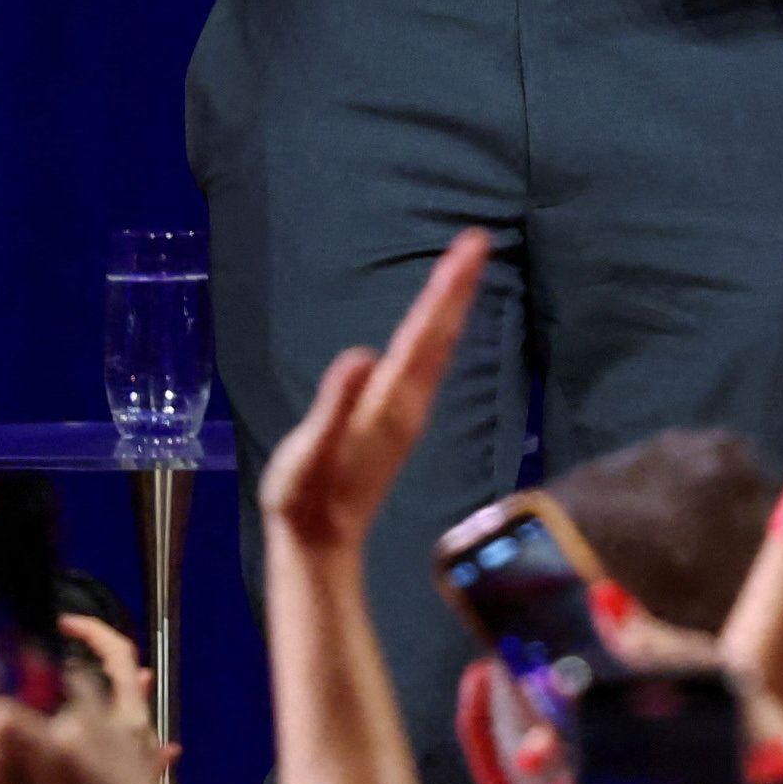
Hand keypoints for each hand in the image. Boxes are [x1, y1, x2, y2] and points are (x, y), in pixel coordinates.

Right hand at [259, 231, 489, 566]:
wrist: (319, 544)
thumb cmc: (305, 498)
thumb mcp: (310, 453)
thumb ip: (335, 406)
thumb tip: (362, 358)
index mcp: (388, 403)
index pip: (423, 334)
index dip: (446, 290)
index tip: (470, 248)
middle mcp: (407, 405)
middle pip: (439, 335)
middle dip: (458, 286)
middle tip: (477, 239)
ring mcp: (406, 415)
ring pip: (437, 349)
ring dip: (451, 306)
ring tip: (464, 268)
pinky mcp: (397, 423)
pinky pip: (425, 365)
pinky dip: (436, 333)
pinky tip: (437, 325)